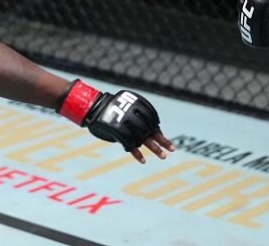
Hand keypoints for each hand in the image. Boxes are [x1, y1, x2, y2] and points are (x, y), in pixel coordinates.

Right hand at [57, 80, 175, 162]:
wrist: (96, 108)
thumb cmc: (112, 108)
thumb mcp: (127, 108)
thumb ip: (137, 117)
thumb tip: (152, 126)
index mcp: (138, 113)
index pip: (154, 125)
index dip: (161, 135)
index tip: (168, 144)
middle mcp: (136, 120)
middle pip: (152, 132)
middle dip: (162, 141)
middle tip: (172, 150)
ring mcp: (128, 127)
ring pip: (144, 139)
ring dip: (155, 148)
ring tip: (163, 156)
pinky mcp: (120, 134)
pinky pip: (130, 145)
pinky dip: (136, 153)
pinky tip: (143, 160)